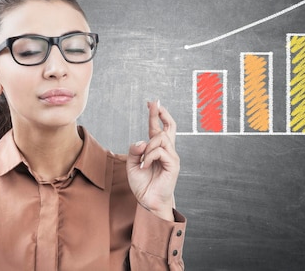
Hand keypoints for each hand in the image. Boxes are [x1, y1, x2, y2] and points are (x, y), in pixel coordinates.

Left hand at [127, 100, 179, 220]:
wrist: (148, 201)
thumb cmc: (142, 184)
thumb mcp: (131, 165)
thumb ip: (133, 151)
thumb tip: (142, 141)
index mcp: (157, 149)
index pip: (158, 128)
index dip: (156, 115)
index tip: (151, 102)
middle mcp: (167, 150)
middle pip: (168, 126)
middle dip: (161, 113)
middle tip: (154, 103)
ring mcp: (171, 156)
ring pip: (160, 138)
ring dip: (147, 147)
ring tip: (142, 161)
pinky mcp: (173, 164)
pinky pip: (160, 151)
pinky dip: (149, 157)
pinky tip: (145, 166)